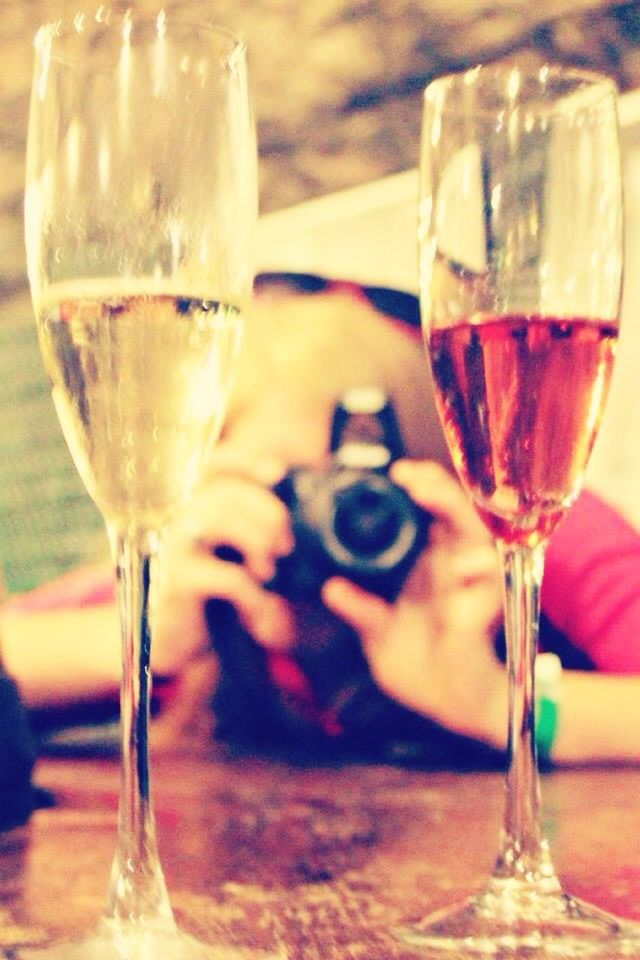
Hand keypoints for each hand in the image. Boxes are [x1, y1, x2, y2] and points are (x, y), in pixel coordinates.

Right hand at [152, 454, 295, 676]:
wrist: (175, 644)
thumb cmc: (209, 592)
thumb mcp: (228, 551)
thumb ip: (246, 518)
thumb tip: (282, 478)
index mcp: (183, 504)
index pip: (210, 463)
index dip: (244, 460)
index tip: (278, 472)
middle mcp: (170, 518)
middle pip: (226, 491)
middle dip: (268, 512)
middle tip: (284, 546)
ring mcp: (169, 547)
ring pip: (222, 522)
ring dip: (260, 544)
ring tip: (268, 572)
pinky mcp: (176, 582)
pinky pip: (229, 577)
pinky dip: (257, 596)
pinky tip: (262, 615)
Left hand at [321, 460, 506, 746]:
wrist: (455, 705)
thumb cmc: (421, 662)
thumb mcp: (379, 634)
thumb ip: (362, 610)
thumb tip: (331, 587)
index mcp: (429, 562)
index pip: (428, 511)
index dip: (417, 485)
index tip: (396, 474)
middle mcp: (455, 565)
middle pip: (456, 512)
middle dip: (437, 489)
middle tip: (412, 479)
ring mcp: (475, 587)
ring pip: (479, 539)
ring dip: (457, 516)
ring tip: (429, 500)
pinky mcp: (487, 614)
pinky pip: (487, 591)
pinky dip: (477, 577)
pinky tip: (463, 570)